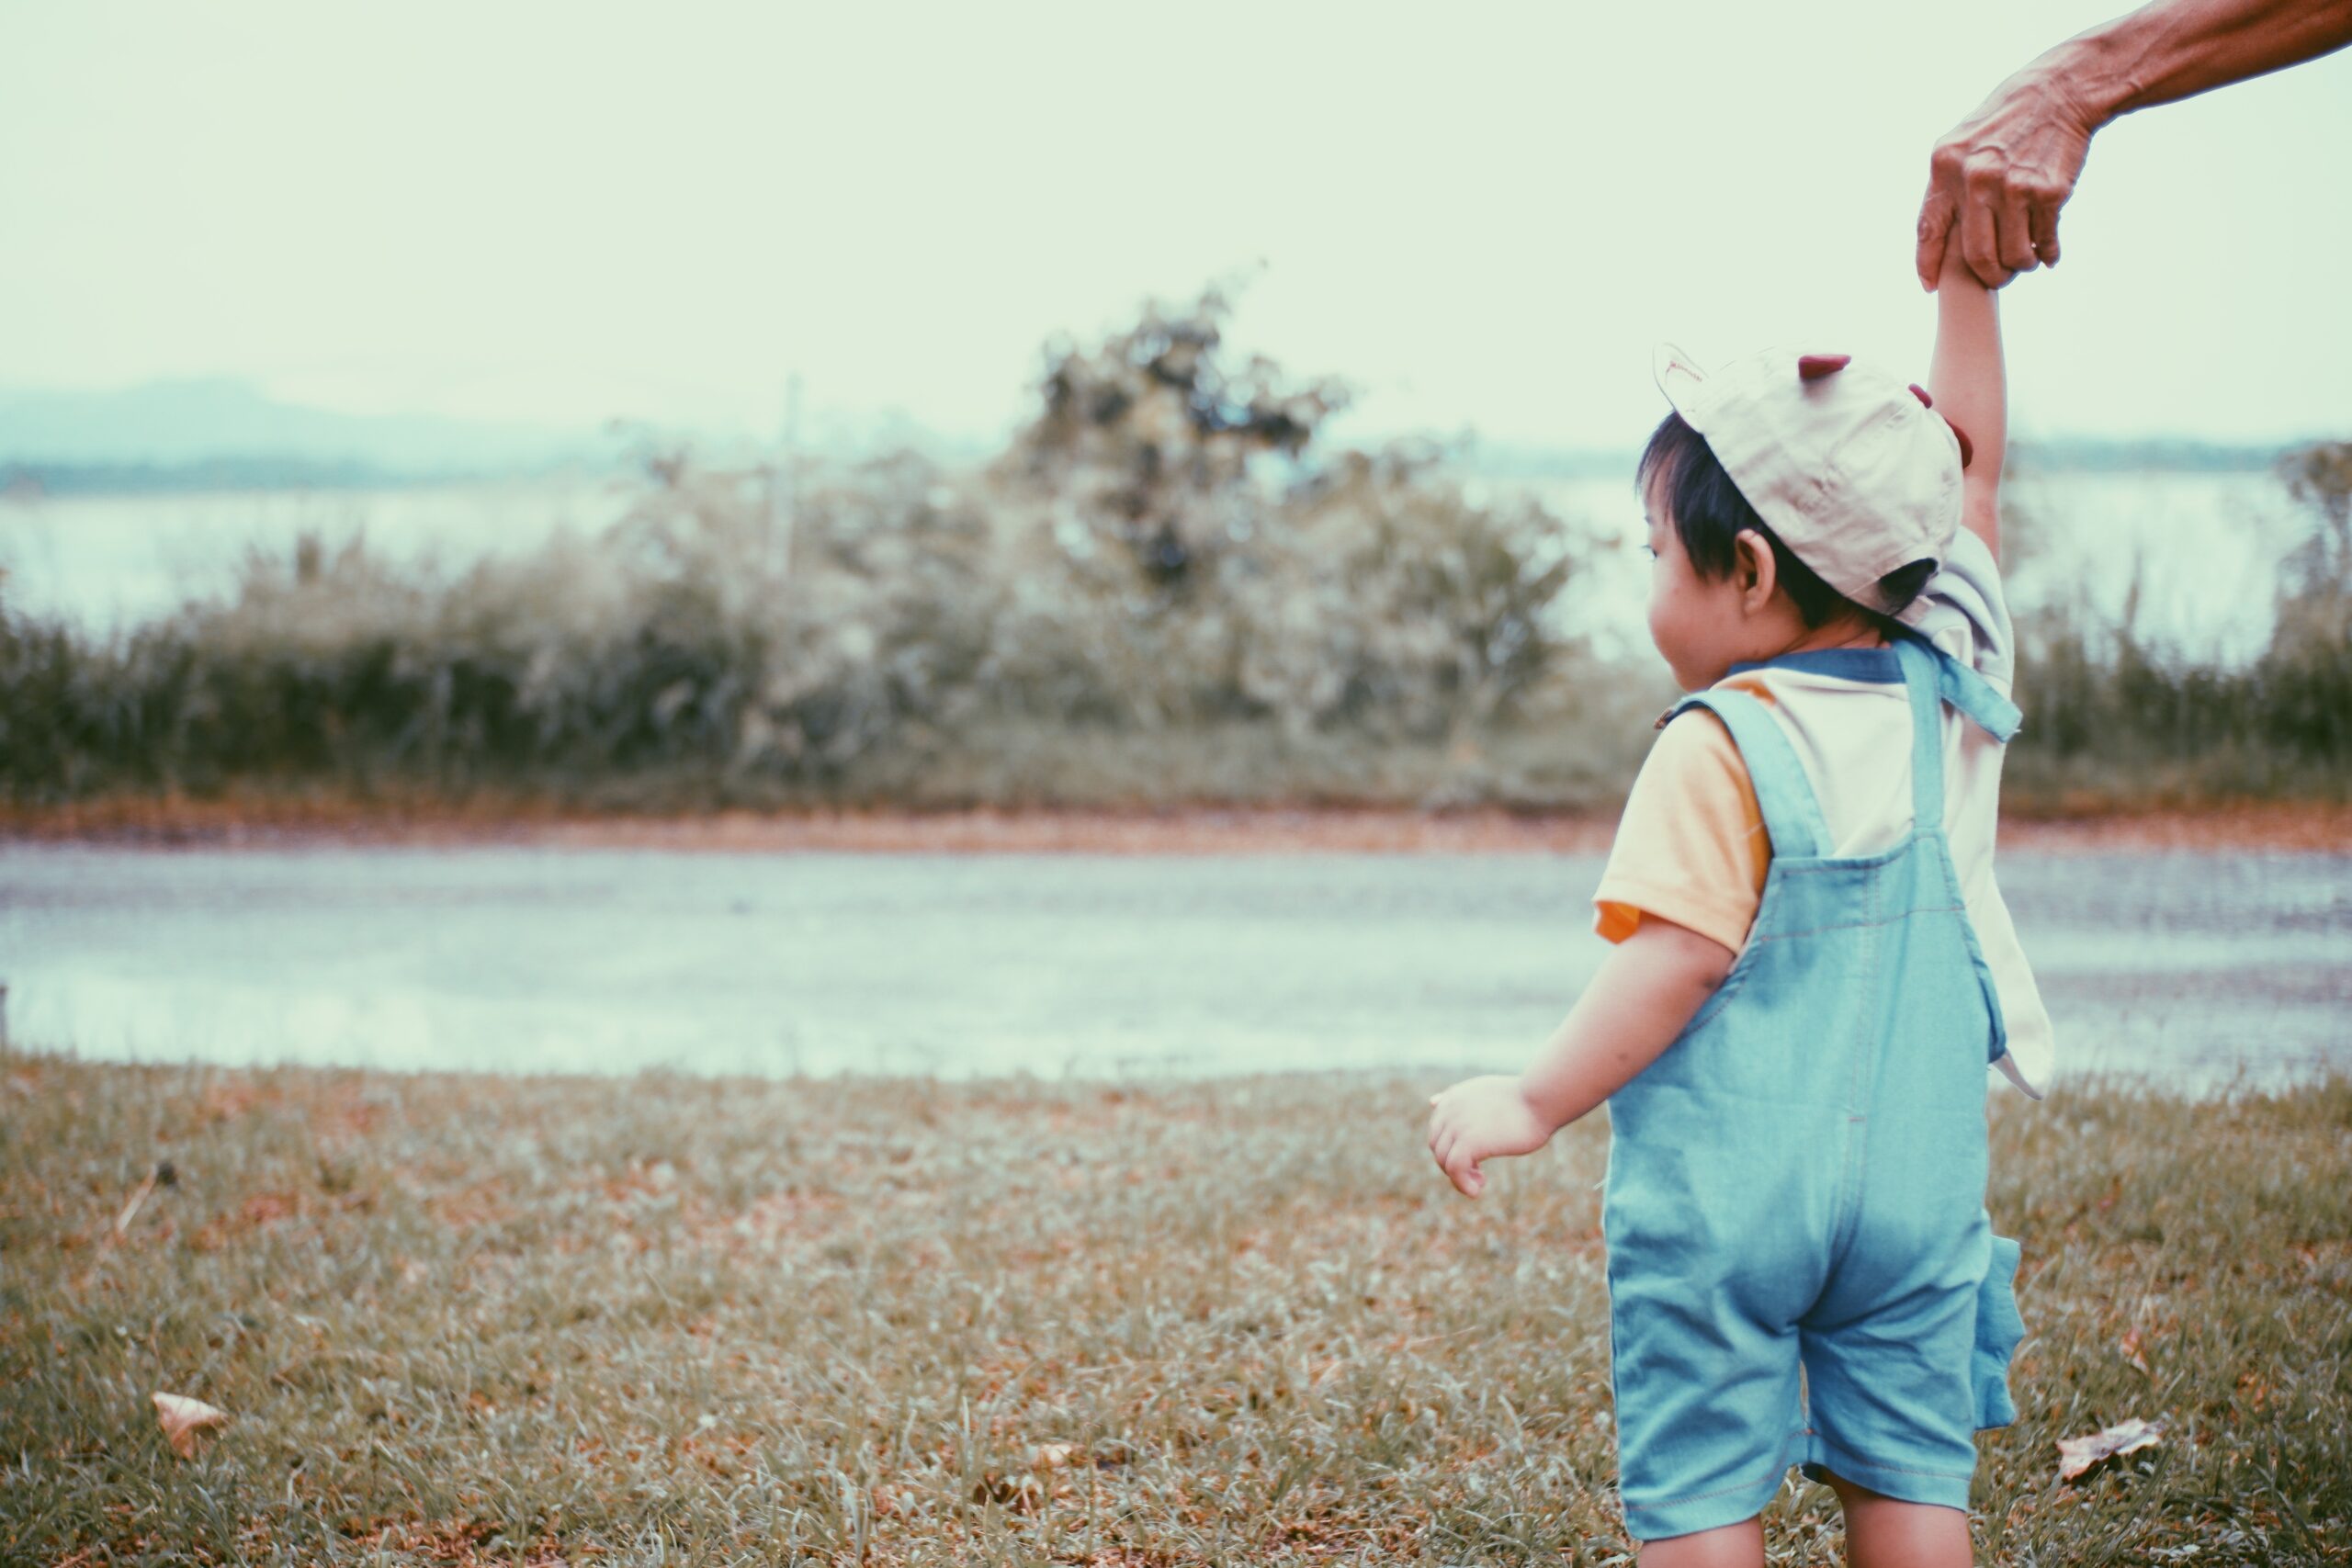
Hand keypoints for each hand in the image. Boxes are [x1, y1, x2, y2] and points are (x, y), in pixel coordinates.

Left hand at [1426, 1074, 1551, 1198]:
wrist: (1541, 1100)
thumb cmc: (1521, 1099)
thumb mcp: (1483, 1093)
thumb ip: (1458, 1101)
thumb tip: (1432, 1102)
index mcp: (1454, 1097)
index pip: (1437, 1130)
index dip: (1451, 1148)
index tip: (1473, 1158)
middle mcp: (1451, 1109)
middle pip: (1437, 1147)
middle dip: (1453, 1163)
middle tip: (1478, 1174)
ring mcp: (1457, 1126)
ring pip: (1443, 1161)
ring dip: (1459, 1177)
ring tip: (1479, 1182)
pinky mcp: (1469, 1142)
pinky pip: (1454, 1170)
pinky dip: (1462, 1184)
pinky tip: (1476, 1191)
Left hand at [1917, 65, 2096, 290]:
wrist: (2061, 91)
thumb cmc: (2008, 121)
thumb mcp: (1964, 142)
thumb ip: (1950, 184)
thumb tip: (1941, 240)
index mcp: (1946, 166)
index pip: (1929, 229)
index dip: (1928, 264)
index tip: (1930, 286)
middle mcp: (1976, 179)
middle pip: (1976, 255)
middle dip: (1989, 275)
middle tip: (1997, 278)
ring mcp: (2014, 186)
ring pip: (2013, 254)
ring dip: (2020, 266)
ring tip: (2024, 261)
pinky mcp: (2049, 191)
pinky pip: (2044, 240)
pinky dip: (2047, 254)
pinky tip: (2048, 255)